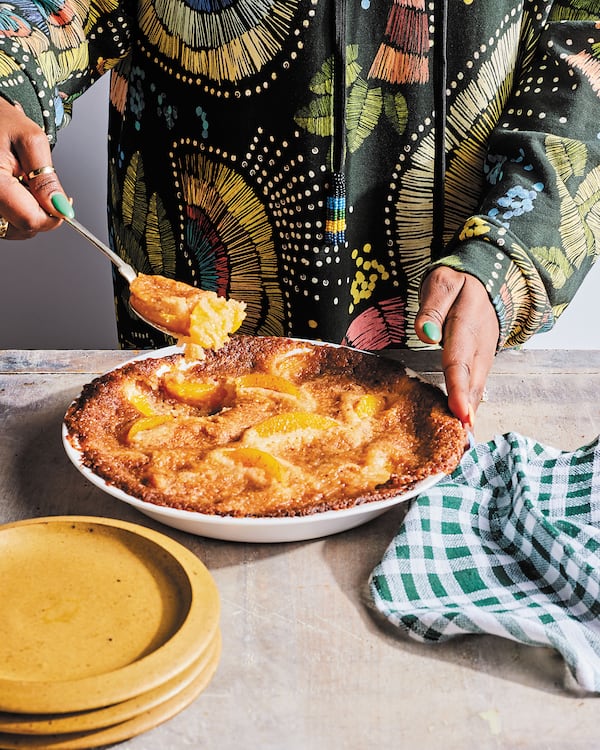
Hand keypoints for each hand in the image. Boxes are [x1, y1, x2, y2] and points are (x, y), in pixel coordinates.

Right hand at [0, 97, 70, 239]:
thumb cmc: (0, 120)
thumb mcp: (30, 141)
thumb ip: (47, 179)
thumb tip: (61, 208)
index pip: (31, 220)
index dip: (54, 215)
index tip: (65, 202)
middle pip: (24, 227)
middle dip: (42, 211)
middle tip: (40, 183)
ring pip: (16, 229)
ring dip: (30, 213)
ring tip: (26, 184)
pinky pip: (6, 224)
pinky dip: (18, 212)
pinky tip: (18, 191)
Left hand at [414, 266, 498, 427]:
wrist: (488, 280)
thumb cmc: (459, 284)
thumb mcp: (443, 282)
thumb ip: (433, 306)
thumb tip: (426, 333)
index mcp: (467, 325)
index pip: (460, 361)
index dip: (460, 389)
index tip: (461, 413)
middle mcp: (480, 345)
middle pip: (472, 381)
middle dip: (467, 411)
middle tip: (461, 440)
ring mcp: (484, 354)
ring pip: (478, 386)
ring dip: (471, 412)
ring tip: (463, 440)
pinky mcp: (482, 360)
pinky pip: (477, 385)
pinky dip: (472, 404)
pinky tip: (465, 423)